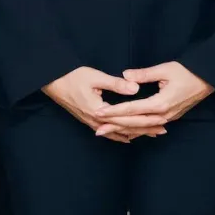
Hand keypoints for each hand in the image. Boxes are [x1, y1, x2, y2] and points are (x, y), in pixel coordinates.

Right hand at [41, 67, 156, 142]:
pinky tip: (128, 137)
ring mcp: (92, 122)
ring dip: (135, 134)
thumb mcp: (95, 77)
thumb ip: (116, 84)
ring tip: (151, 134)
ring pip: (117, 133)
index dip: (146, 120)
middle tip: (162, 130)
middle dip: (145, 130)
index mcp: (100, 111)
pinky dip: (120, 135)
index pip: (128, 119)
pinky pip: (108, 132)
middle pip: (125, 129)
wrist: (52, 83)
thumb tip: (136, 88)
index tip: (161, 120)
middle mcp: (96, 121)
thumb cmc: (72, 77)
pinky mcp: (89, 120)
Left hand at [93, 62, 214, 136]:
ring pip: (141, 128)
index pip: (131, 109)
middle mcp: (163, 115)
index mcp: (160, 103)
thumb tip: (125, 75)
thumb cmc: (187, 72)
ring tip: (107, 133)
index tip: (98, 113)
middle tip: (97, 128)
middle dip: (114, 126)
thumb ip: (143, 74)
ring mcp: (167, 118)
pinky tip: (127, 135)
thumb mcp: (165, 70)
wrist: (207, 80)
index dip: (113, 111)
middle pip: (134, 123)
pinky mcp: (169, 117)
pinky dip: (137, 131)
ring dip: (123, 130)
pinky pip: (149, 128)